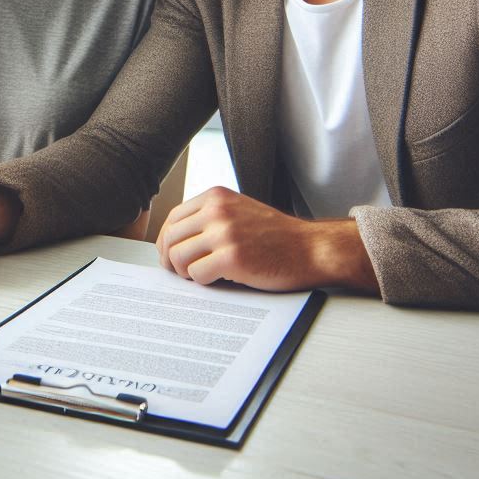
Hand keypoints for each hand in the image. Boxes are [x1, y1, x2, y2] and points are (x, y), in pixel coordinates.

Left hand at [156, 186, 377, 292]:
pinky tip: (218, 279)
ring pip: (179, 257)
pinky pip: (197, 274)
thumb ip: (209, 217)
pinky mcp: (232, 258)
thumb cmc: (275, 236)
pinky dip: (203, 282)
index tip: (170, 255)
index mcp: (216, 196)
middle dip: (171, 259)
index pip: (173, 218)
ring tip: (201, 275)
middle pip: (171, 238)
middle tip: (181, 272)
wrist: (311, 249)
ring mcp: (224, 233)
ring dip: (186, 272)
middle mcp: (217, 210)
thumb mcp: (238, 211)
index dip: (167, 240)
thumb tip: (173, 240)